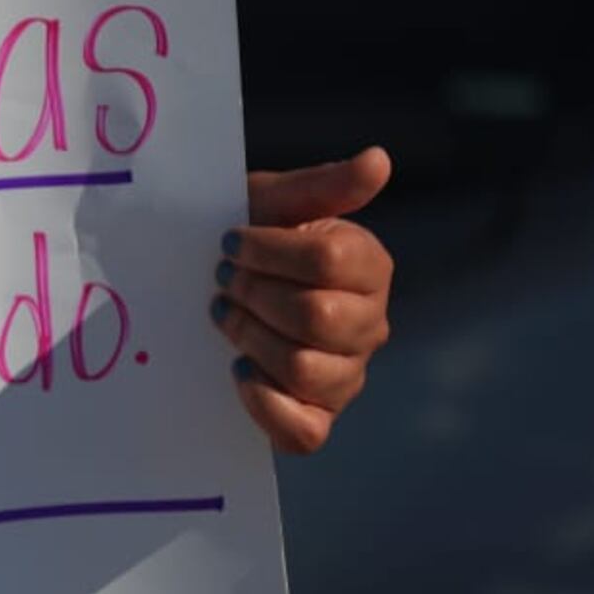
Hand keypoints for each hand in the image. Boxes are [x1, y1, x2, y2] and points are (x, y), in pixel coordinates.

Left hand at [212, 147, 393, 453]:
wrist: (216, 281)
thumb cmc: (250, 238)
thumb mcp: (276, 202)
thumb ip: (323, 186)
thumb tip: (378, 160)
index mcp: (369, 266)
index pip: (328, 261)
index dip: (269, 251)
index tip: (232, 241)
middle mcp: (369, 324)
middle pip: (316, 317)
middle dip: (253, 295)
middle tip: (223, 281)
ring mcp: (346, 374)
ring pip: (306, 371)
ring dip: (250, 340)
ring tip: (226, 317)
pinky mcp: (316, 416)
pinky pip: (305, 432)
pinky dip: (266, 405)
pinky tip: (239, 370)